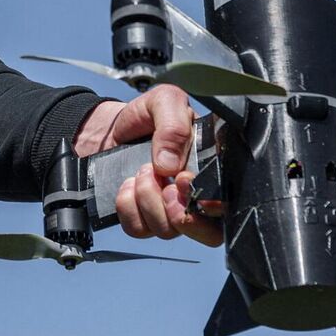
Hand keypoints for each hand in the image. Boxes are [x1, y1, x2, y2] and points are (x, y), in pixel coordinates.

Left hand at [72, 86, 220, 248]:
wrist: (106, 128)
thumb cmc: (143, 115)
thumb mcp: (164, 102)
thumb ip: (174, 125)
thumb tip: (170, 164)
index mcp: (212, 166)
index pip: (228, 201)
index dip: (210, 201)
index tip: (182, 180)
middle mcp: (196, 193)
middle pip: (209, 233)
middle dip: (182, 214)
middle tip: (164, 185)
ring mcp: (170, 209)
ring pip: (169, 231)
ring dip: (149, 201)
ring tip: (142, 172)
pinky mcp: (143, 218)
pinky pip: (139, 230)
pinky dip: (128, 209)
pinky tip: (128, 186)